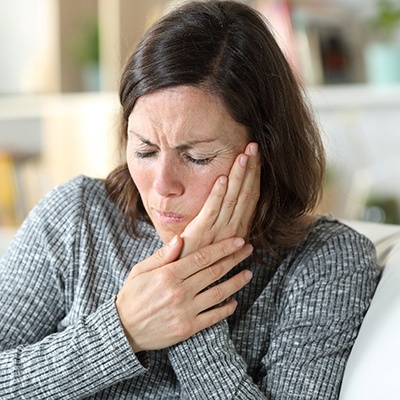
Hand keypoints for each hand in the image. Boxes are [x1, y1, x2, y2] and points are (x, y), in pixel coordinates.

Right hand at [115, 235, 252, 352]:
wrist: (124, 330)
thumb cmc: (132, 296)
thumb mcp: (141, 270)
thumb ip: (162, 255)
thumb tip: (181, 238)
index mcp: (168, 274)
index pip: (202, 257)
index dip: (223, 248)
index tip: (238, 240)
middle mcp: (179, 291)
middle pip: (214, 272)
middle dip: (234, 259)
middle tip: (248, 250)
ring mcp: (185, 311)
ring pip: (218, 293)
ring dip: (236, 282)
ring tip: (248, 273)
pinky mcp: (188, 328)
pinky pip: (213, 317)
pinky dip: (226, 309)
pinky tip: (234, 301)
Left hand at [180, 142, 259, 256]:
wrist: (184, 279)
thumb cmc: (199, 256)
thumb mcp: (218, 239)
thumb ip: (228, 226)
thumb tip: (241, 222)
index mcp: (238, 228)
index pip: (250, 197)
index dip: (254, 176)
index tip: (257, 156)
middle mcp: (233, 229)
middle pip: (245, 194)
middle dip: (250, 169)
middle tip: (254, 146)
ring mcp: (217, 231)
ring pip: (232, 199)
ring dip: (238, 176)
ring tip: (244, 155)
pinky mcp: (200, 233)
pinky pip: (211, 210)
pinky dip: (217, 194)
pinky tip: (222, 177)